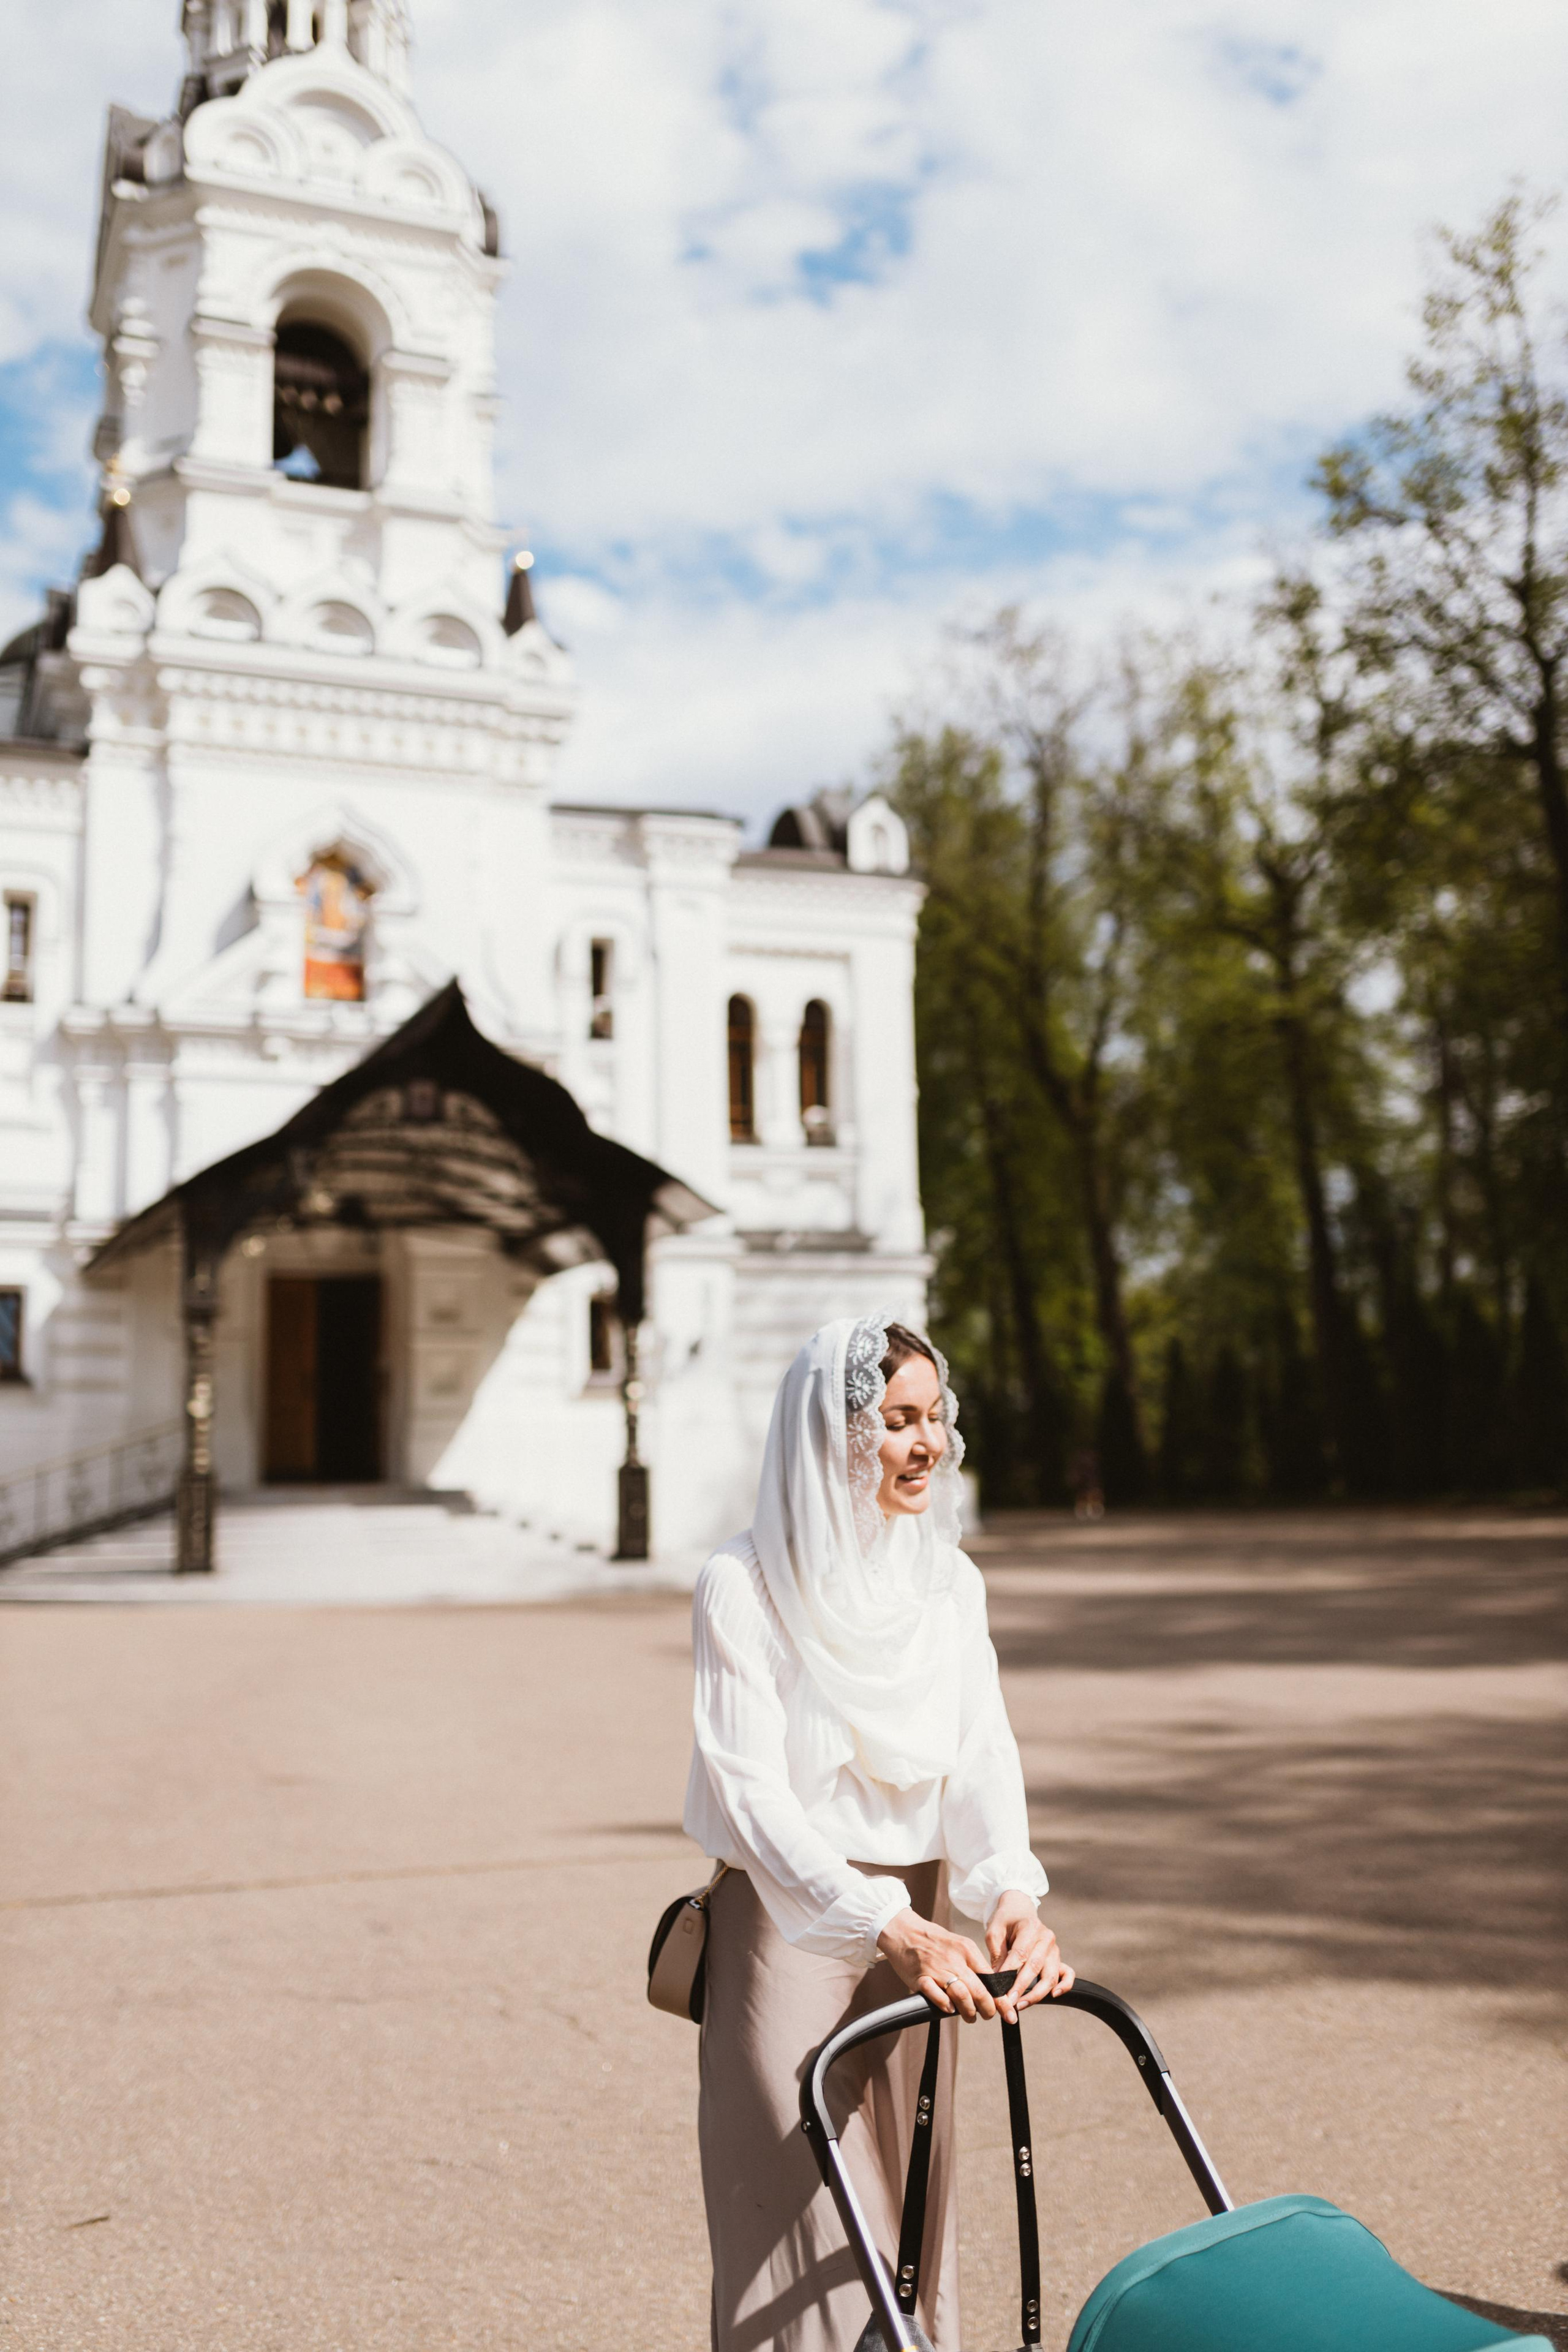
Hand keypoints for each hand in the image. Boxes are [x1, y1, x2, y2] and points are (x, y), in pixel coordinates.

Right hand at [876, 1908, 997, 2021]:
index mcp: (966, 1949)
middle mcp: (954, 1959)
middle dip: (988, 2009)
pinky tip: (949, 2009)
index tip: (1008, 2012)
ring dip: (969, 2011)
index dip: (1000, 1999)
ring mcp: (936, 1969)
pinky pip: (936, 1995)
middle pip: (979, 1990)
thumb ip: (973, 1964)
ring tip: (970, 2017)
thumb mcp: (959, 1945)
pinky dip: (945, 2004)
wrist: (904, 1931)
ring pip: (961, 1995)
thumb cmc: (933, 1941)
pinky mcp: (920, 1978)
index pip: (990, 1978)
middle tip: (988, 2015)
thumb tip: (989, 1988)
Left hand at [985, 1893, 1073, 2020]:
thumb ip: (997, 1954)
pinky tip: (1053, 1995)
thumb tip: (996, 1980)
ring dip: (1036, 1993)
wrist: (1019, 1909)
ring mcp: (1054, 1948)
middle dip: (1021, 1987)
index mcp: (1030, 1927)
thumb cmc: (1005, 1921)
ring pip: (1050, 1975)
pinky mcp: (1058, 1957)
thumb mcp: (994, 1931)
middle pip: (1035, 1966)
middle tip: (1008, 2002)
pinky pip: (1067, 1973)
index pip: (1020, 1954)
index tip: (999, 1990)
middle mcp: (1046, 1938)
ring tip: (1020, 2005)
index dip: (1009, 1973)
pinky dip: (1064, 1985)